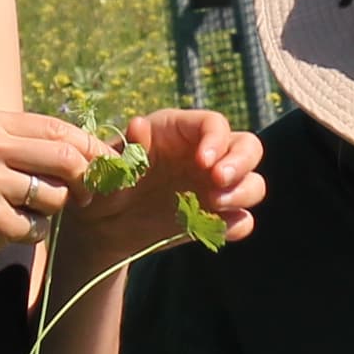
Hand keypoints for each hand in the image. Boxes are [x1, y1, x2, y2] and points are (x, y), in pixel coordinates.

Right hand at [0, 108, 110, 286]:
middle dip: (84, 180)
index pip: (57, 129)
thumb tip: (98, 150)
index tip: (107, 166)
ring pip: (56, 195)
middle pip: (65, 158)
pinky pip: (38, 226)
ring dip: (50, 211)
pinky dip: (30, 233)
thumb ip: (33, 147)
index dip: (90, 148)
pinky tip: (4, 231)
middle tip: (84, 197)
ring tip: (21, 212)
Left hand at [70, 107, 265, 270]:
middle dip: (240, 163)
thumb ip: (127, 149)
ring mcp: (214, 187)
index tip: (203, 162)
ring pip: (252, 182)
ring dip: (242, 193)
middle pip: (248, 148)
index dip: (216, 140)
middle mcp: (205, 155)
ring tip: (213, 204)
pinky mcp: (215, 218)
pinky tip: (219, 228)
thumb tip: (139, 126)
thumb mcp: (107, 166)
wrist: (101, 227)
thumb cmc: (103, 186)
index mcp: (180, 132)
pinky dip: (237, 224)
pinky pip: (241, 220)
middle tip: (217, 181)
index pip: (214, 125)